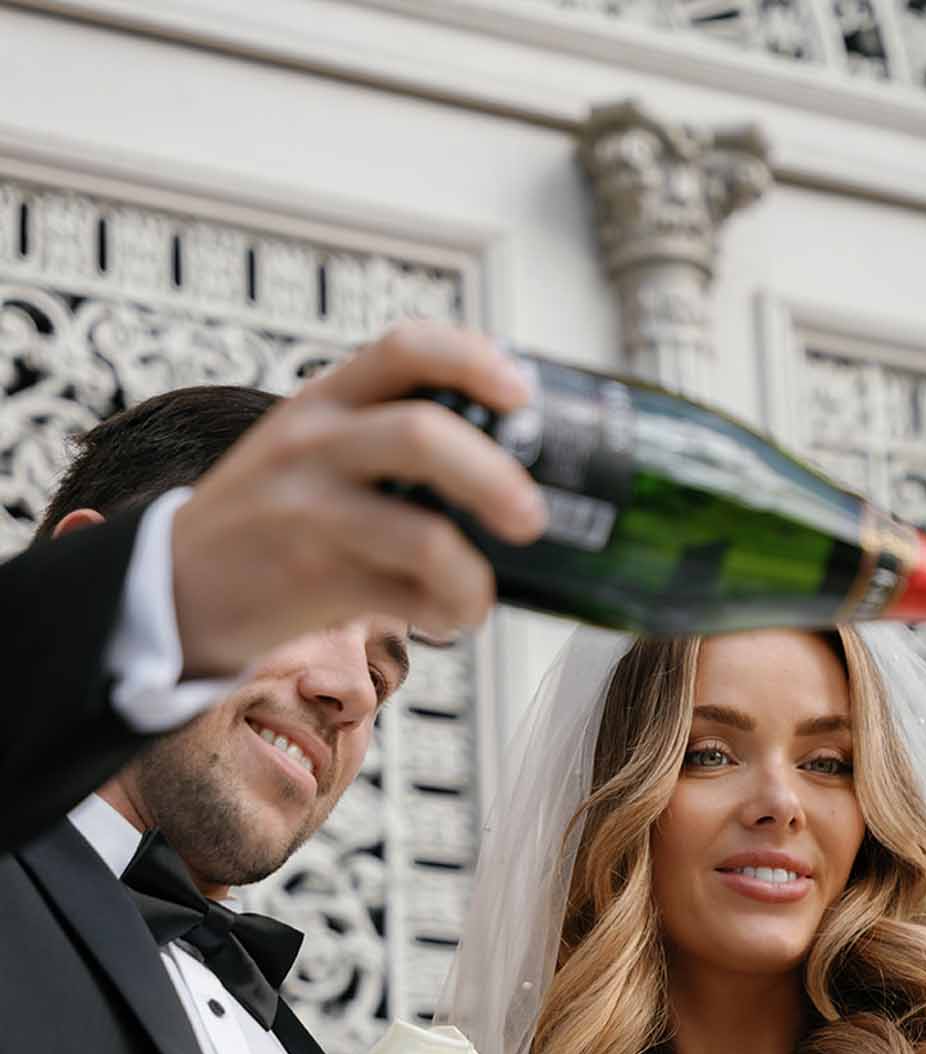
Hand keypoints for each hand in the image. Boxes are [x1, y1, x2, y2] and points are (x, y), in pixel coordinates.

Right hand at [169, 324, 546, 676]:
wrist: (175, 585)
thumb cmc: (268, 519)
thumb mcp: (310, 451)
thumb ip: (384, 442)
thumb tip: (510, 465)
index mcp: (324, 398)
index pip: (405, 347)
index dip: (475, 360)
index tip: (524, 392)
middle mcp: (314, 443)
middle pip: (422, 433)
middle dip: (494, 476)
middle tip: (532, 517)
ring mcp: (308, 511)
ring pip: (421, 532)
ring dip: (474, 571)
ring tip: (483, 592)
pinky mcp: (311, 578)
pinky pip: (407, 596)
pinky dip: (446, 610)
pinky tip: (451, 616)